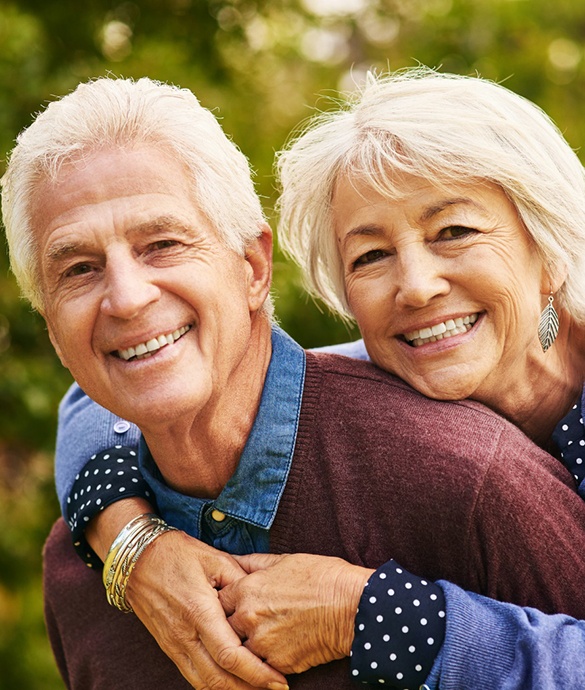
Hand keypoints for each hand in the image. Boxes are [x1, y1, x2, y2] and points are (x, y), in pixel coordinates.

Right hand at [127, 530, 288, 689]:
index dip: (257, 672)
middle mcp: (185, 635)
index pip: (230, 655)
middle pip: (219, 679)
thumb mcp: (216, 559)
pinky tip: (232, 681)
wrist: (138, 560)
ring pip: (204, 684)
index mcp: (199, 611)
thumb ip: (241, 583)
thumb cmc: (179, 554)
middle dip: (249, 689)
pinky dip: (214, 685)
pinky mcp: (169, 648)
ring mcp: (174, 645)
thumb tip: (262, 602)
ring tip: (257, 688)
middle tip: (275, 688)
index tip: (278, 679)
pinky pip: (193, 677)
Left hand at [219, 553, 373, 674]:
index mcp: (246, 589)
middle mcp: (247, 617)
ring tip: (266, 637)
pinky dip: (266, 661)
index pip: (217, 600)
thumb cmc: (322, 577)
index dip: (223, 602)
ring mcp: (260, 643)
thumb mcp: (284, 560)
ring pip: (239, 651)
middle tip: (248, 622)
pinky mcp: (277, 665)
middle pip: (223, 628)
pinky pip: (260, 666)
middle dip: (230, 626)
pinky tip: (280, 649)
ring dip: (247, 645)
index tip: (231, 604)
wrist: (352, 606)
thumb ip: (254, 564)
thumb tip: (235, 561)